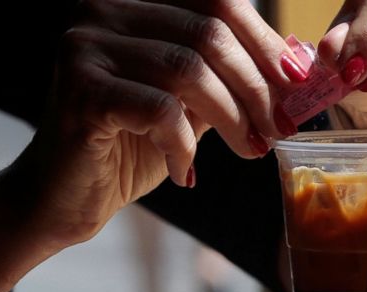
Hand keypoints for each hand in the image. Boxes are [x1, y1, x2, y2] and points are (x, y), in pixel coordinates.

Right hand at [22, 0, 308, 246]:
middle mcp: (103, 10)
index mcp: (134, 4)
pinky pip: (159, 109)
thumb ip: (230, 78)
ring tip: (249, 150)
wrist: (66, 198)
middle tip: (279, 130)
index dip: (266, 43)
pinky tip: (186, 170)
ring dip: (232, 117)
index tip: (300, 86)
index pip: (217, 2)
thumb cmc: (132, 148)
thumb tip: (300, 62)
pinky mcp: (80, 90)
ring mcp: (85, 45)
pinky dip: (183, 144)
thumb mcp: (191, 105)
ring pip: (189, 70)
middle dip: (257, 86)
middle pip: (209, 33)